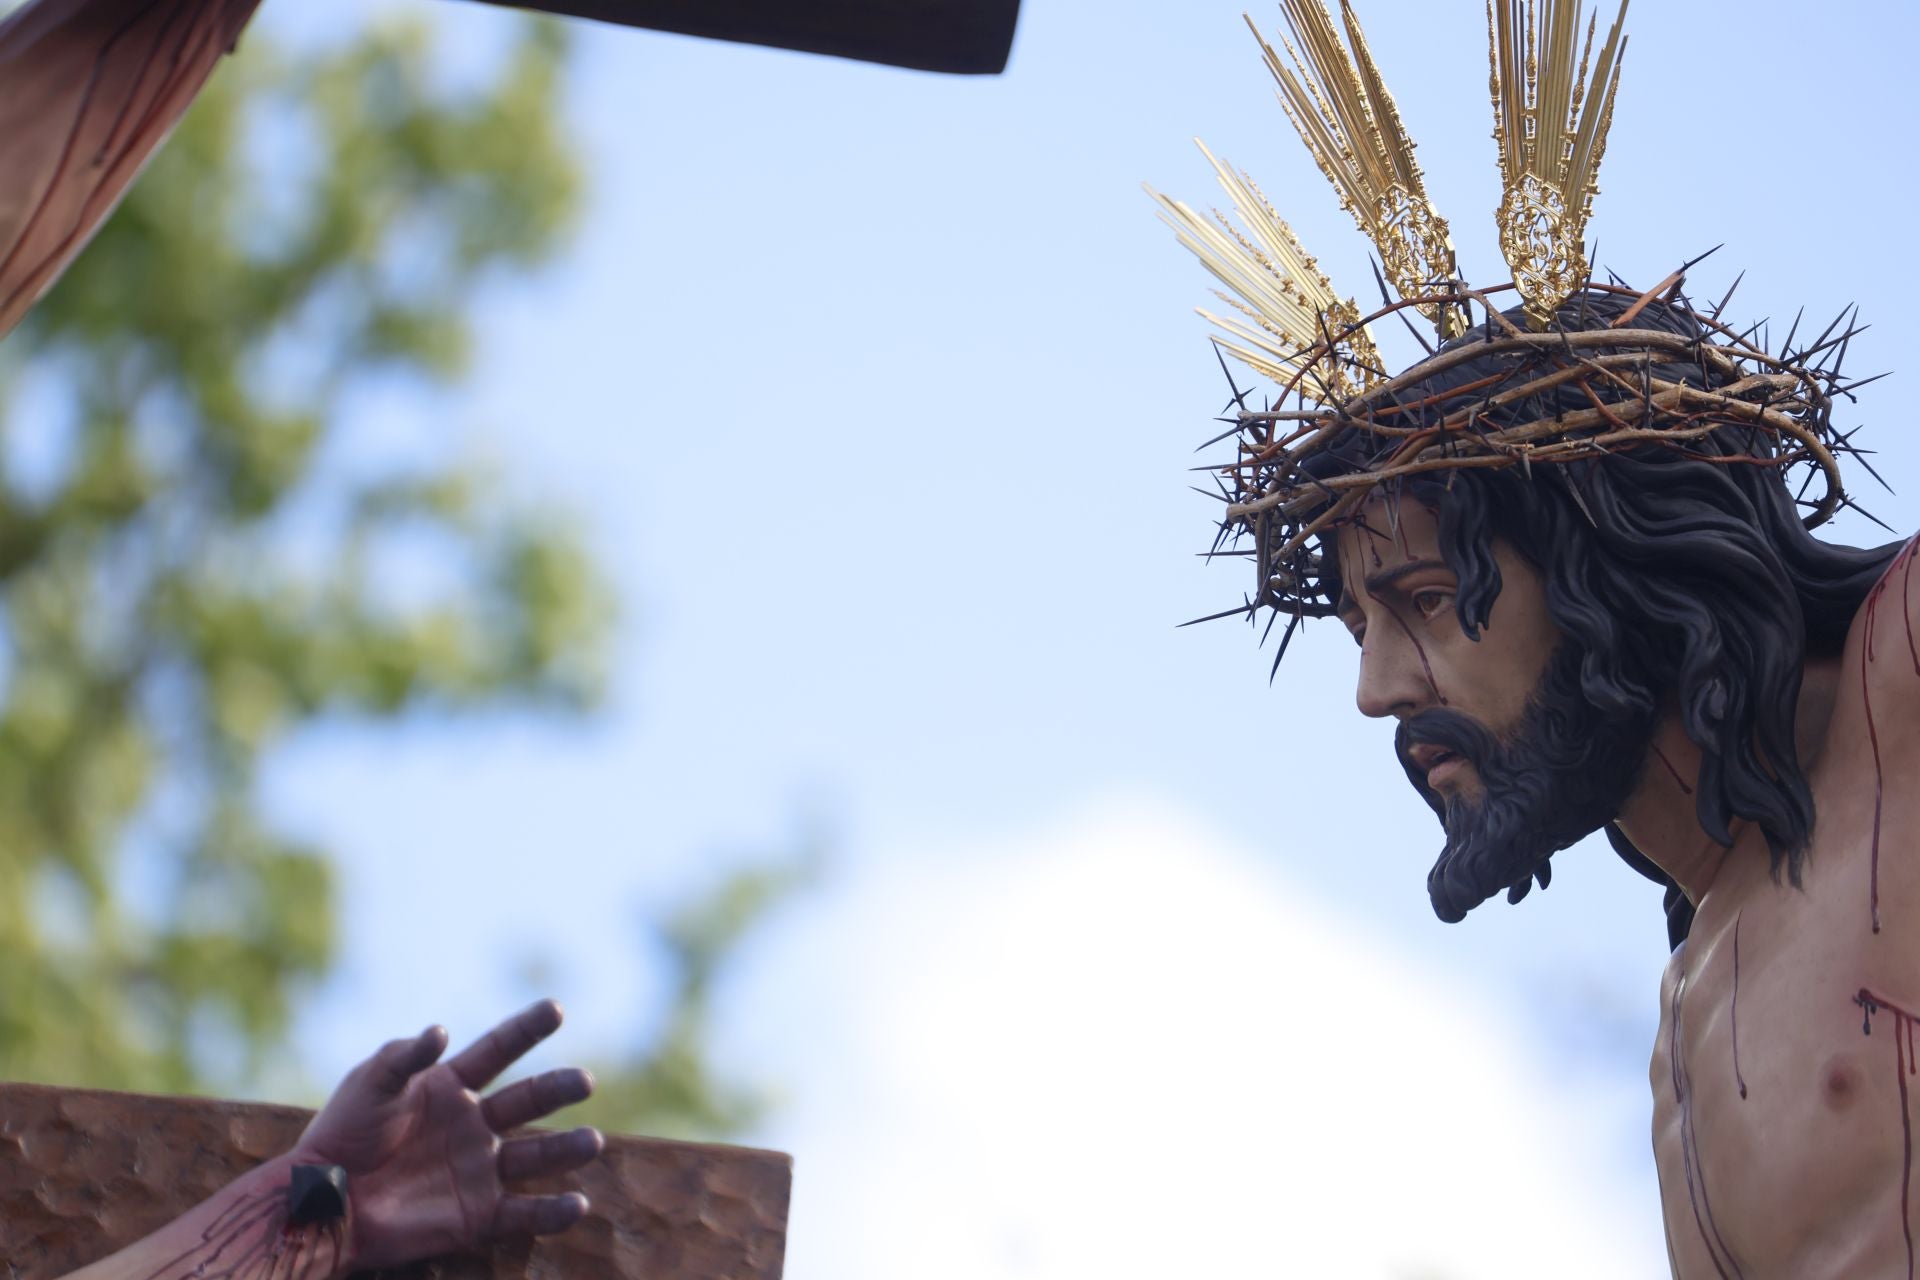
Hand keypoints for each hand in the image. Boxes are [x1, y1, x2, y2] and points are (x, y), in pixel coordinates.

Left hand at [292, 998, 604, 1271]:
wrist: (323, 1201)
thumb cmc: (343, 1135)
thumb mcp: (370, 1084)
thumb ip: (404, 1057)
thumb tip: (441, 1030)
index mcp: (450, 1086)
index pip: (498, 1050)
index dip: (527, 1029)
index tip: (556, 1009)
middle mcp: (474, 1124)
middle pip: (527, 1100)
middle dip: (557, 1088)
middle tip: (584, 1082)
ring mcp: (479, 1170)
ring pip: (535, 1156)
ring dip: (566, 1149)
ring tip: (591, 1141)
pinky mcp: (477, 1214)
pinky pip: (523, 1213)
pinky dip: (552, 1212)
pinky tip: (577, 1204)